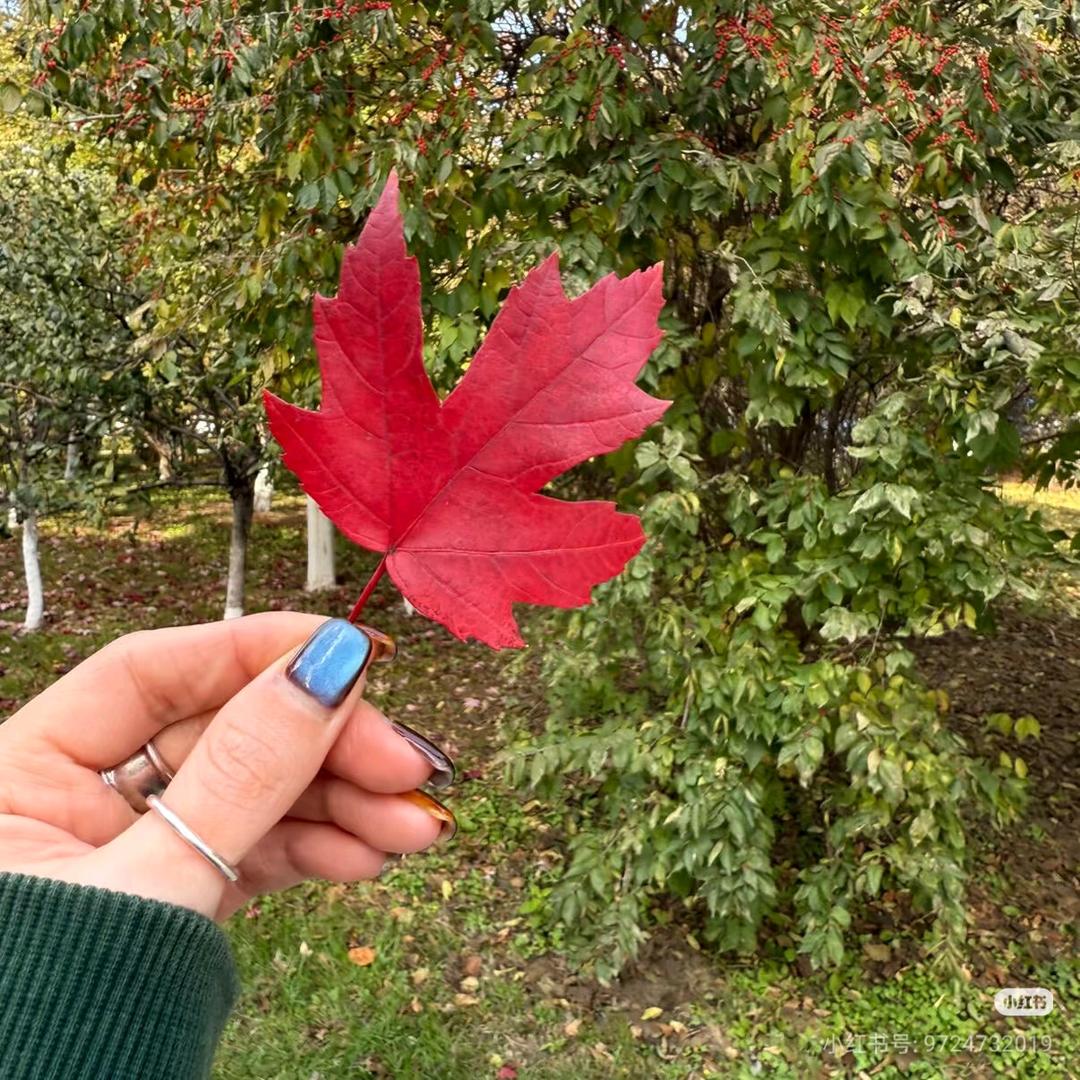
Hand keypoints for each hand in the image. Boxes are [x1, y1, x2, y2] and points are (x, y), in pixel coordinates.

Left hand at [0, 612, 454, 921]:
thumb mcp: (154, 885)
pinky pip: (260, 846)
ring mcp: (140, 842)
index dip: (257, 652)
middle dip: (327, 749)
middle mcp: (80, 795)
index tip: (353, 656)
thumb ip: (243, 773)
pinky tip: (371, 856)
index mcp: (25, 772)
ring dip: (344, 804)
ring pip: (258, 789)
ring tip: (415, 829)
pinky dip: (319, 848)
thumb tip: (327, 665)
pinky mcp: (185, 884)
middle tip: (411, 765)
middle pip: (227, 730)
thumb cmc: (50, 1024)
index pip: (153, 670)